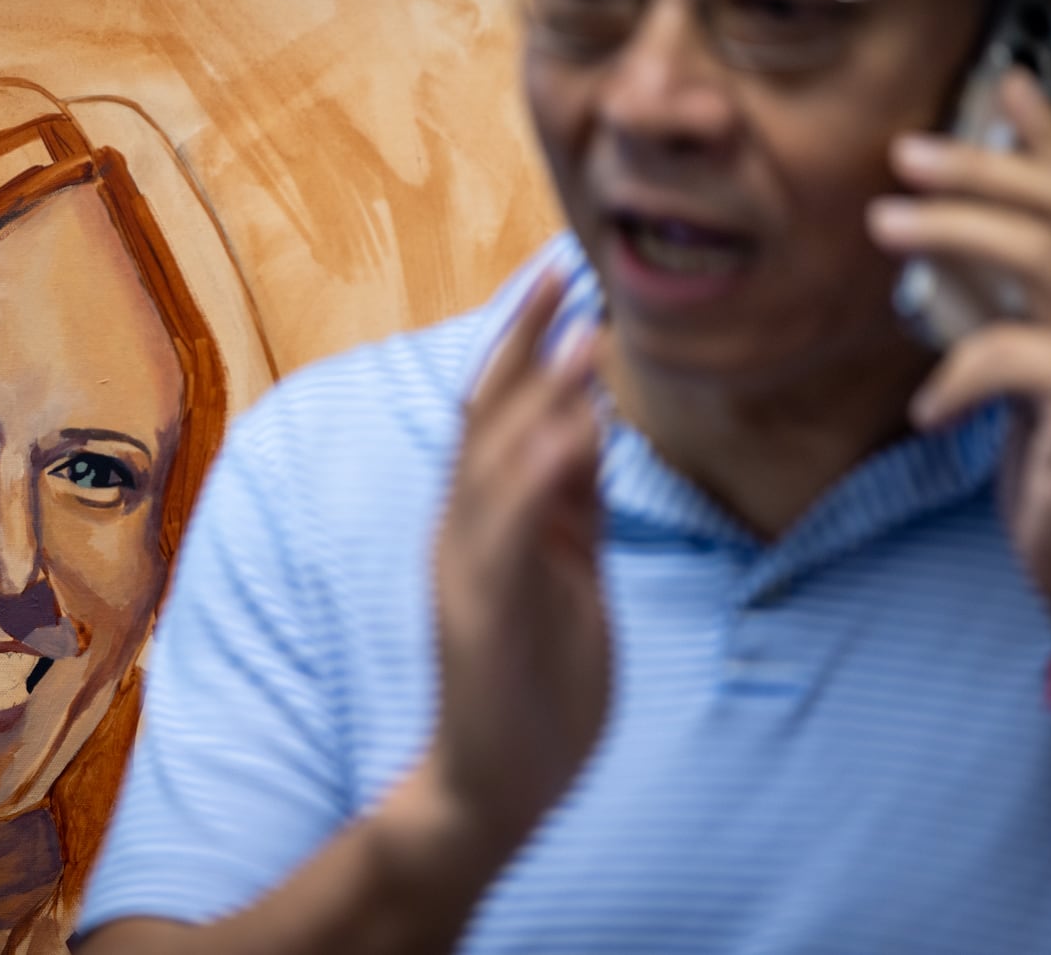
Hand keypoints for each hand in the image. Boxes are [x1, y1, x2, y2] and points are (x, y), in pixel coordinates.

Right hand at [426, 270, 610, 841]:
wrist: (497, 781)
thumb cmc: (537, 676)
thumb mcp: (568, 567)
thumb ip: (571, 496)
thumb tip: (586, 417)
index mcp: (486, 515)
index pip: (502, 410)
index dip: (528, 342)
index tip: (564, 278)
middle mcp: (465, 528)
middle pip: (486, 415)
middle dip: (523, 342)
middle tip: (562, 270)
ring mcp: (467, 568)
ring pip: (493, 461)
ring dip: (537, 394)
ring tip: (582, 332)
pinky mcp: (481, 614)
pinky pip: (507, 534)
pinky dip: (536, 478)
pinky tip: (571, 435)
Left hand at [870, 69, 1050, 648]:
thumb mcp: (1034, 370)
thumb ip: (1015, 309)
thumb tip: (948, 248)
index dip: (1048, 135)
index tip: (1003, 83)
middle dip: (979, 167)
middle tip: (904, 154)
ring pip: (1038, 254)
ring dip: (953, 229)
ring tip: (883, 223)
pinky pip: (1005, 356)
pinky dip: (953, 375)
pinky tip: (927, 408)